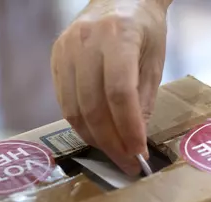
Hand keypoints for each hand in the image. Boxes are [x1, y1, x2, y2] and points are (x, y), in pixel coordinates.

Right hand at [51, 0, 170, 174]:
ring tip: (114, 154)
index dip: (128, 129)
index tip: (138, 154)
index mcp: (118, 36)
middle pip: (94, 106)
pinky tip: (98, 137)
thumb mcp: (154, 61)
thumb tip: (133, 141)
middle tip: (126, 163)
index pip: (120, 93)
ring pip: (74, 109)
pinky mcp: (55, 58)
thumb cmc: (143, 29)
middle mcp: (86, 40)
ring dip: (95, 139)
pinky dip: (82, 126)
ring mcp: (66, 49)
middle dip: (111, 142)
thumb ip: (143, 100)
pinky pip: (65, 103)